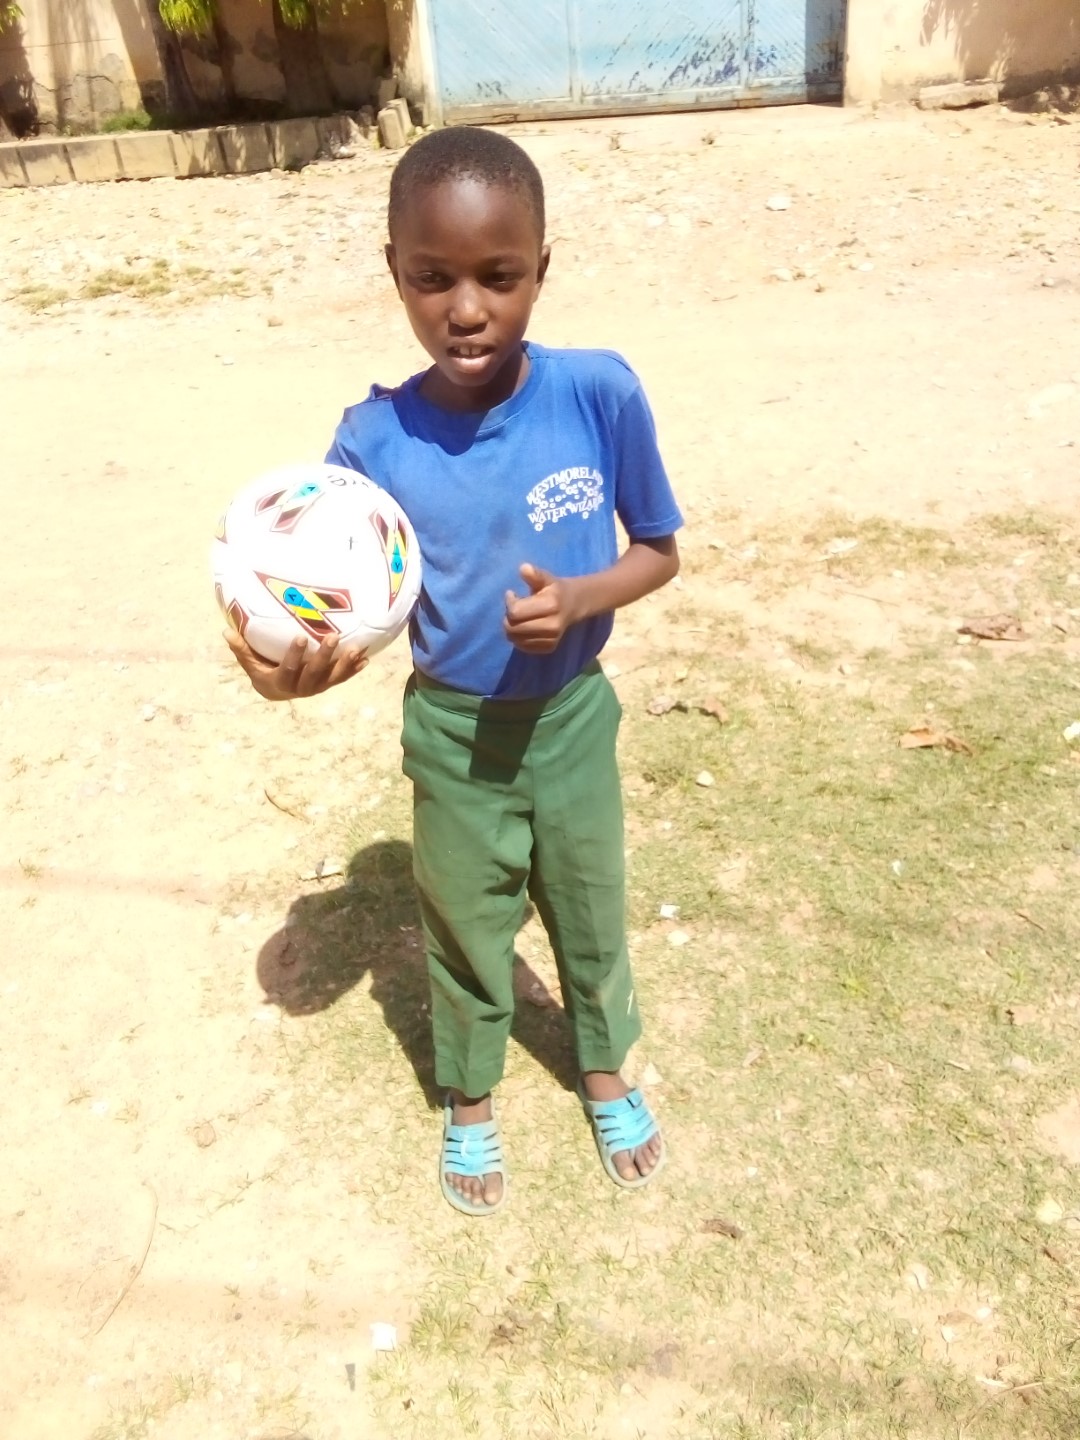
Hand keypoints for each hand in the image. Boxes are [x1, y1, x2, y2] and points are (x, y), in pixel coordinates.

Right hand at [224, 629, 366, 700]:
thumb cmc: (262, 671)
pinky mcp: (327, 684)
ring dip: (345, 664)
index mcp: (282, 682)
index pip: (288, 669)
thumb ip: (241, 649)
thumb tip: (226, 631)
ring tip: (357, 649)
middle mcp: (302, 687)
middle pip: (314, 674)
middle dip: (325, 657)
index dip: (295, 655)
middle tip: (333, 637)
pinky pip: (342, 678)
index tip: (301, 637)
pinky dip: (353, 670)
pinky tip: (366, 658)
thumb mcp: (250, 663)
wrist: (276, 692)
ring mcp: (317, 687)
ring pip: (332, 678)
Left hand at [503, 564, 582, 653]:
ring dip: (512, 628)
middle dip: (508, 617)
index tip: (512, 594)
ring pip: (515, 639)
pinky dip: (519, 638)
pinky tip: (525, 627)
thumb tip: (523, 568)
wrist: (574, 605)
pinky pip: (523, 647)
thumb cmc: (555, 589)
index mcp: (550, 605)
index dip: (509, 603)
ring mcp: (551, 639)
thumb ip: (535, 574)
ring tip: (519, 617)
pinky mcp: (549, 648)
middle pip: (513, 628)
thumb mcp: (546, 578)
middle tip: (514, 608)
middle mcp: (552, 626)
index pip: (515, 612)